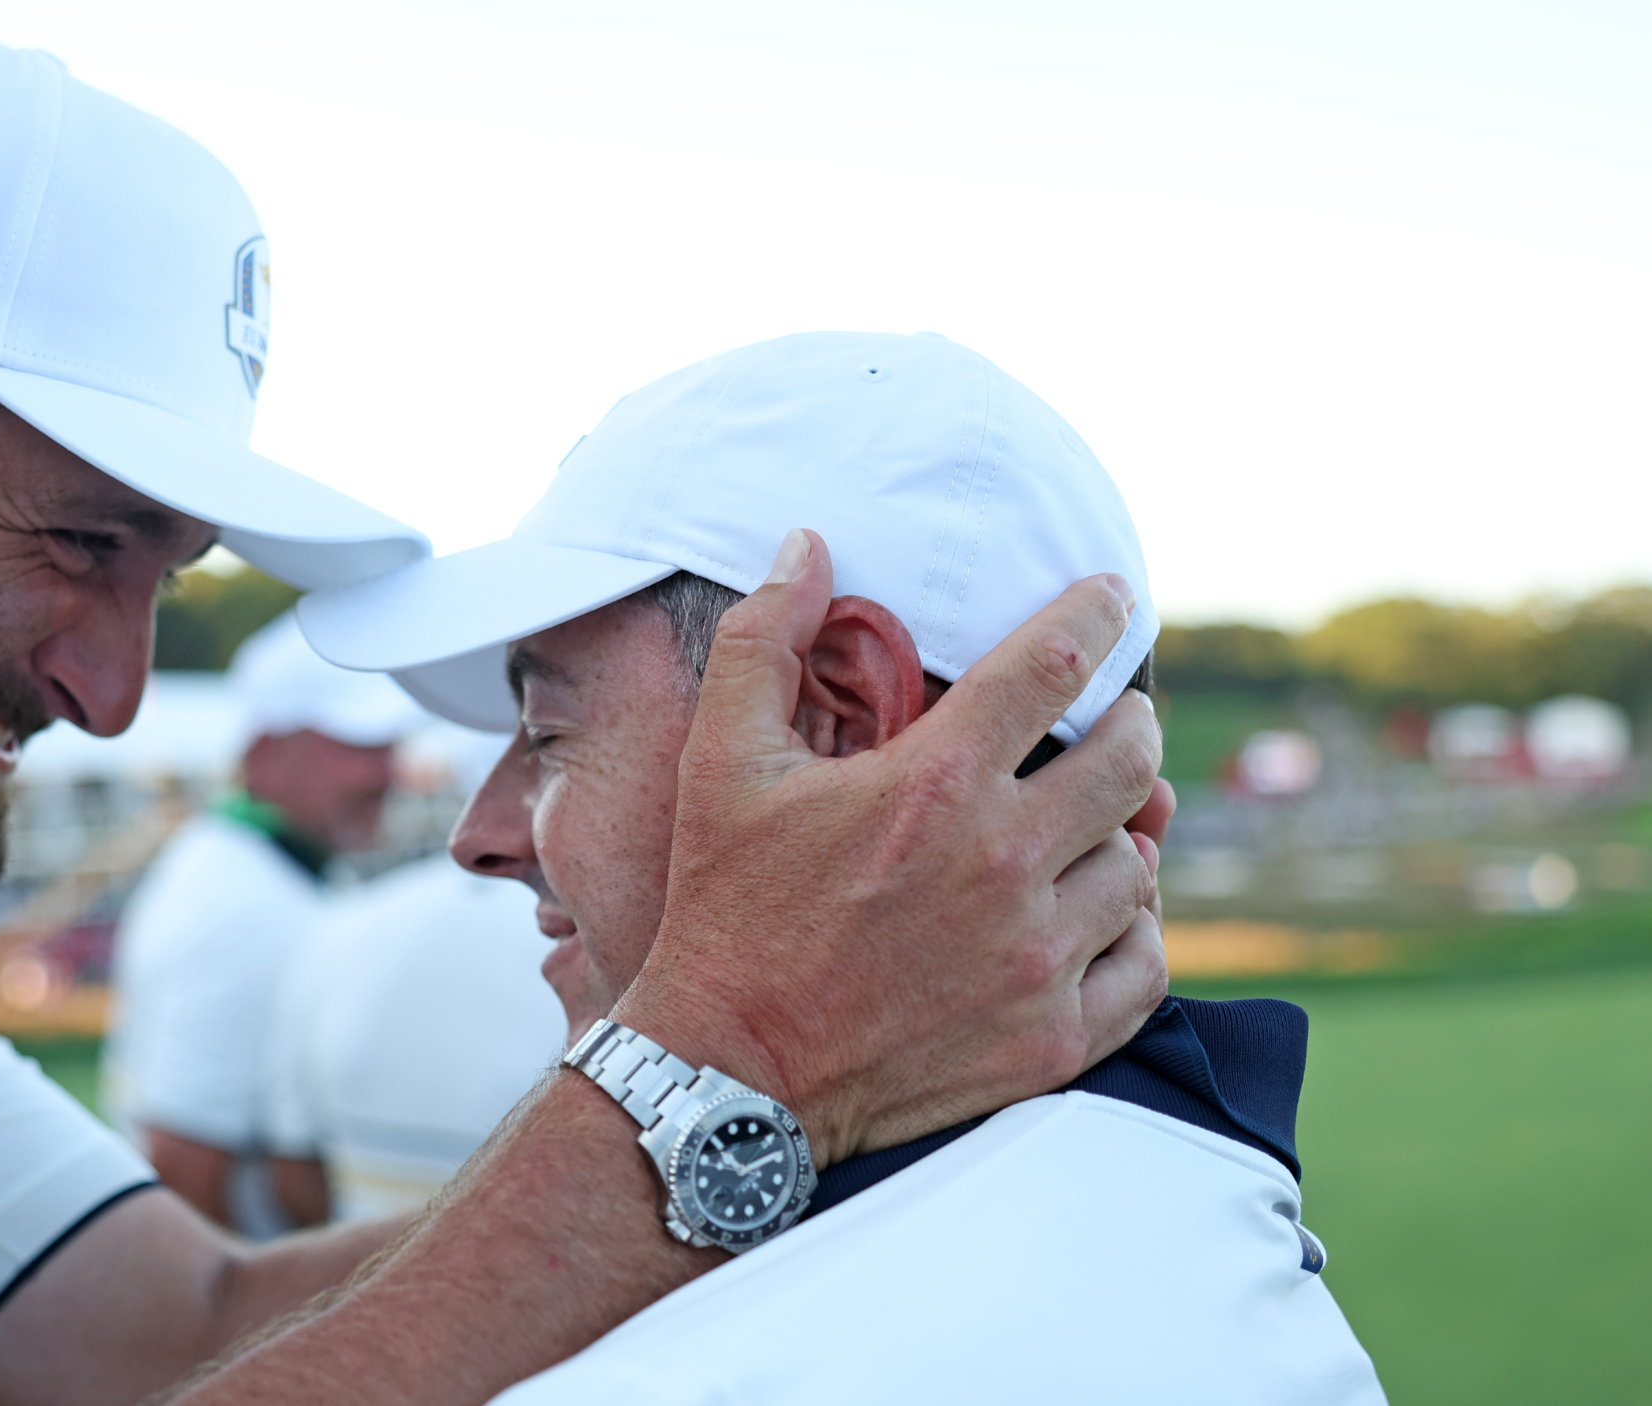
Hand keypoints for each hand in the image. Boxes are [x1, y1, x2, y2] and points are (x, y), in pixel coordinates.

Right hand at [615, 528, 1167, 1163]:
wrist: (731, 1076)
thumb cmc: (727, 908)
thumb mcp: (721, 762)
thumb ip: (763, 640)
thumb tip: (807, 544)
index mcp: (934, 783)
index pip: (1057, 662)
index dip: (1099, 612)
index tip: (1114, 596)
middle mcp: (1001, 862)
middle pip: (1131, 759)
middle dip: (1126, 726)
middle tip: (1104, 727)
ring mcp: (1036, 956)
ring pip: (1141, 863)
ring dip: (1120, 836)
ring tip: (1080, 830)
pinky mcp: (1052, 1036)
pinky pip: (1147, 963)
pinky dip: (1133, 931)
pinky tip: (1094, 916)